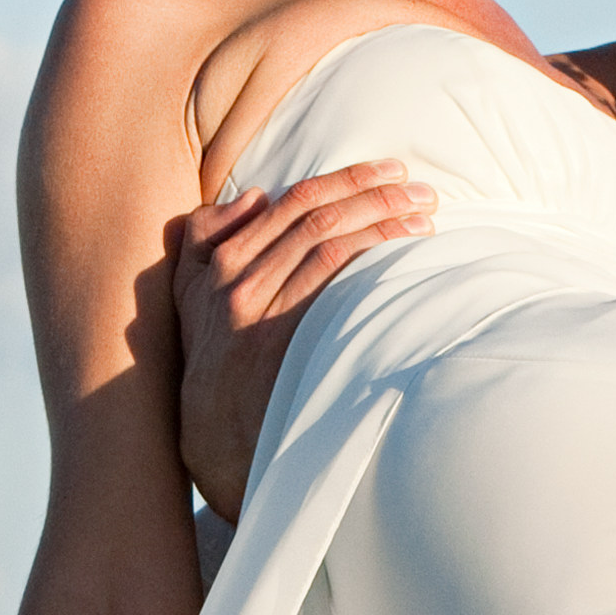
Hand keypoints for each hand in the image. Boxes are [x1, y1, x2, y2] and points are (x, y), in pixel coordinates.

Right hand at [167, 160, 431, 522]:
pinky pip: (335, 282)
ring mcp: (260, 312)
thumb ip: (207, 242)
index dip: (345, 180)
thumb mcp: (191, 300)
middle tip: (420, 188)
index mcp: (219, 263)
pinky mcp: (285, 341)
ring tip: (424, 216)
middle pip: (315, 217)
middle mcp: (236, 281)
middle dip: (373, 194)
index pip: (291, 203)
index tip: (387, 172)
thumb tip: (253, 196)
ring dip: (383, 222)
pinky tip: (406, 254)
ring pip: (328, 244)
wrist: (217, 442)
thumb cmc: (215, 367)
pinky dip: (373, 258)